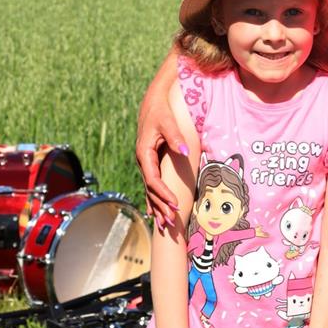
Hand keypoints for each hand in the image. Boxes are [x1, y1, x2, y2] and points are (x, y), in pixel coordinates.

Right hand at [136, 76, 185, 227]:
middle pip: (150, 190)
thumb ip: (175, 137)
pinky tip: (154, 211)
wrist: (153, 103)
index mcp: (144, 154)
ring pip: (150, 190)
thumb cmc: (161, 111)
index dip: (163, 194)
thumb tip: (184, 151)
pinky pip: (151, 184)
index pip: (153, 180)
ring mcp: (146, 163)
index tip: (174, 205)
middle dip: (160, 206)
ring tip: (164, 224)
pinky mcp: (150, 162)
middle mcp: (143, 161)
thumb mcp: (168, 122)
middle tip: (171, 223)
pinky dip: (154, 198)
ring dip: (157, 206)